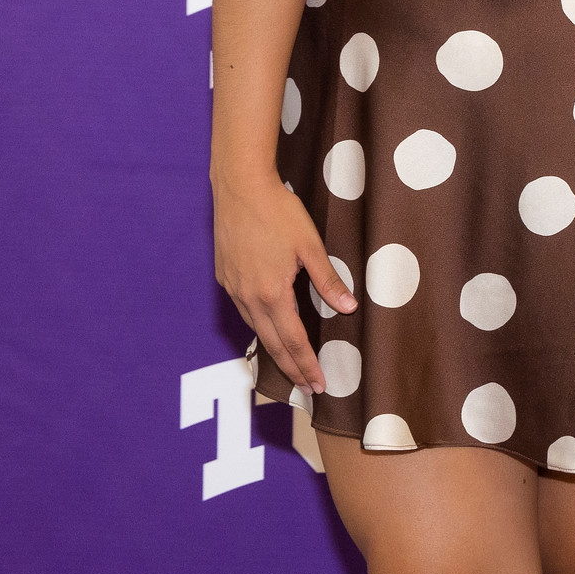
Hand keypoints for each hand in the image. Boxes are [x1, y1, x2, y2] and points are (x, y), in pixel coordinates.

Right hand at [212, 171, 354, 394]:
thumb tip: (349, 307)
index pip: (293, 341)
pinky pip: (243, 310)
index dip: (306, 365)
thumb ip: (328, 279)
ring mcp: (234, 287)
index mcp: (272, 293)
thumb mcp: (310, 245)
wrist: (240, 186)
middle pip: (271, 343)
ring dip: (273, 349)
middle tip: (306, 388)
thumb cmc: (278, 211)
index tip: (317, 384)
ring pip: (255, 328)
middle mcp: (249, 297)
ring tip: (288, 364)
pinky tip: (267, 325)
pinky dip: (257, 325)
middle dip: (290, 368)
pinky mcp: (225, 276)